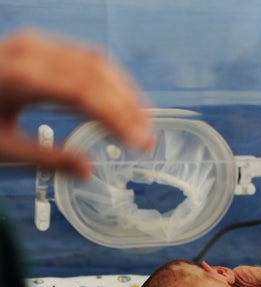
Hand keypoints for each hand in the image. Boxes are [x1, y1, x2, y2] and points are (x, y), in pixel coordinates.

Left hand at [0, 30, 154, 177]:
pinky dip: (111, 80)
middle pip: (96, 75)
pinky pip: (87, 58)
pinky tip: (124, 102)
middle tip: (148, 138)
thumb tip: (88, 171)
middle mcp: (30, 52)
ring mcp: (37, 44)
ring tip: (143, 123)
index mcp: (19, 78)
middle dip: (128, 107)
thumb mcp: (2, 150)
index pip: (82, 93)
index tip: (140, 142)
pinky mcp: (42, 45)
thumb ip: (47, 159)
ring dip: (125, 92)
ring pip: (97, 62)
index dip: (117, 117)